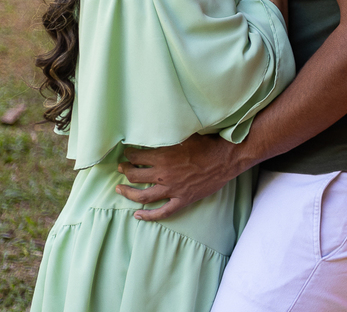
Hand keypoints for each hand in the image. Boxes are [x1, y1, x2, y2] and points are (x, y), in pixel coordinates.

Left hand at [116, 134, 238, 220]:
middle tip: (122, 168)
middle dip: (125, 171)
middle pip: (134, 176)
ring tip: (119, 189)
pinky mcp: (182, 200)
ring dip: (128, 193)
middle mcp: (163, 175)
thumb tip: (155, 130)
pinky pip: (162, 212)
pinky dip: (148, 216)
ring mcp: (172, 190)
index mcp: (163, 157)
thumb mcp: (185, 135)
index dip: (129, 154)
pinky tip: (137, 215)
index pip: (136, 157)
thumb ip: (168, 136)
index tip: (127, 153)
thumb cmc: (208, 144)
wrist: (227, 159)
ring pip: (142, 196)